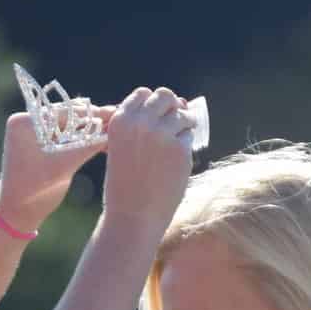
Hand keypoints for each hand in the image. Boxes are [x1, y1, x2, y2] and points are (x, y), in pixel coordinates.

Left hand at [0, 110, 105, 236]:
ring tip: (115, 133)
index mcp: (25, 122)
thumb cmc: (34, 191)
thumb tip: (113, 129)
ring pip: (69, 126)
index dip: (93, 115)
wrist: (17, 214)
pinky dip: (82, 140)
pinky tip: (103, 142)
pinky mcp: (39, 142)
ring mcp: (32, 131)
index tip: (117, 115)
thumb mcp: (64, 166)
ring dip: (91, 131)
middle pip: (68, 116)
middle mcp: (26, 121)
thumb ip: (87, 145)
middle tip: (120, 121)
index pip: (65, 112)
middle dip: (94, 122)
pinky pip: (64, 136)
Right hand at [99, 87, 196, 229]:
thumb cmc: (127, 182)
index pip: (143, 94)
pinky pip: (189, 135)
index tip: (153, 121)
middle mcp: (140, 122)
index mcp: (120, 120)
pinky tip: (173, 163)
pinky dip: (185, 146)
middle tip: (169, 128)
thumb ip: (146, 122)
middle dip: (171, 108)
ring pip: (182, 114)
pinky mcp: (180, 149)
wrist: (133, 215)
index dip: (152, 106)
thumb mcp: (124, 147)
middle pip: (165, 96)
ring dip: (182, 125)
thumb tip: (184, 101)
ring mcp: (162, 134)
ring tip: (172, 147)